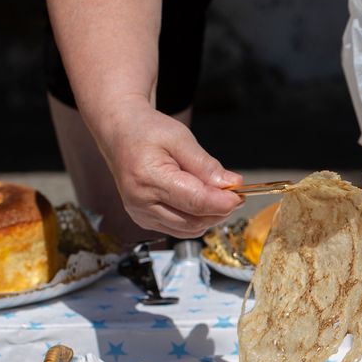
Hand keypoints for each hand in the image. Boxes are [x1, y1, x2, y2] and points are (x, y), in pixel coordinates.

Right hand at [98, 103, 242, 236]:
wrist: (120, 135)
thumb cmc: (148, 132)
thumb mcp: (181, 139)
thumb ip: (206, 165)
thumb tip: (232, 185)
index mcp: (148, 179)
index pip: (195, 202)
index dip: (223, 202)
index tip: (240, 195)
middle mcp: (140, 202)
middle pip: (194, 221)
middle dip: (220, 210)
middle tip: (234, 193)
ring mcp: (141, 214)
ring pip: (189, 229)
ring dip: (210, 216)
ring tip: (217, 194)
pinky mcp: (145, 220)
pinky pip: (180, 229)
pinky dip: (197, 219)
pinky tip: (201, 200)